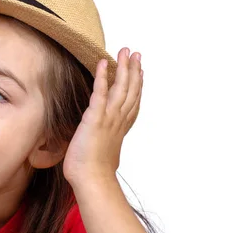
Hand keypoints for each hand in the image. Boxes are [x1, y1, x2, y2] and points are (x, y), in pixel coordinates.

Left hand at [63, 48, 142, 183]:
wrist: (92, 180)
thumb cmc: (94, 172)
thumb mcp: (105, 154)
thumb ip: (107, 146)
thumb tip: (106, 149)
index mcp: (121, 128)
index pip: (133, 102)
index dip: (138, 85)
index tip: (141, 72)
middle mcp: (118, 120)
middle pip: (131, 90)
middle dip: (134, 70)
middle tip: (136, 54)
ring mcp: (108, 118)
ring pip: (120, 87)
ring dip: (123, 67)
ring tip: (125, 51)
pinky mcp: (95, 118)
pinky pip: (100, 92)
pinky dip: (102, 76)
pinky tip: (103, 62)